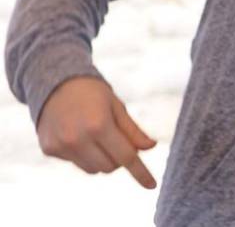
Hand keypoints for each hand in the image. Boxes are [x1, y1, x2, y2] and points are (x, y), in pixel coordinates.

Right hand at [36, 76, 157, 188]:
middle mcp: (77, 139)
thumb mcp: (117, 106)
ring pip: (92, 169)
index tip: (151, 185)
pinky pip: (75, 163)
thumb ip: (132, 130)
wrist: (54, 83)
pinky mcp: (49, 150)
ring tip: (97, 136)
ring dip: (102, 159)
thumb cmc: (92, 93)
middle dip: (119, 158)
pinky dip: (83, 155)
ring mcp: (61, 146)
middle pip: (110, 167)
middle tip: (118, 140)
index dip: (140, 172)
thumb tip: (150, 147)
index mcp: (99, 125)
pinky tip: (78, 134)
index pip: (126, 156)